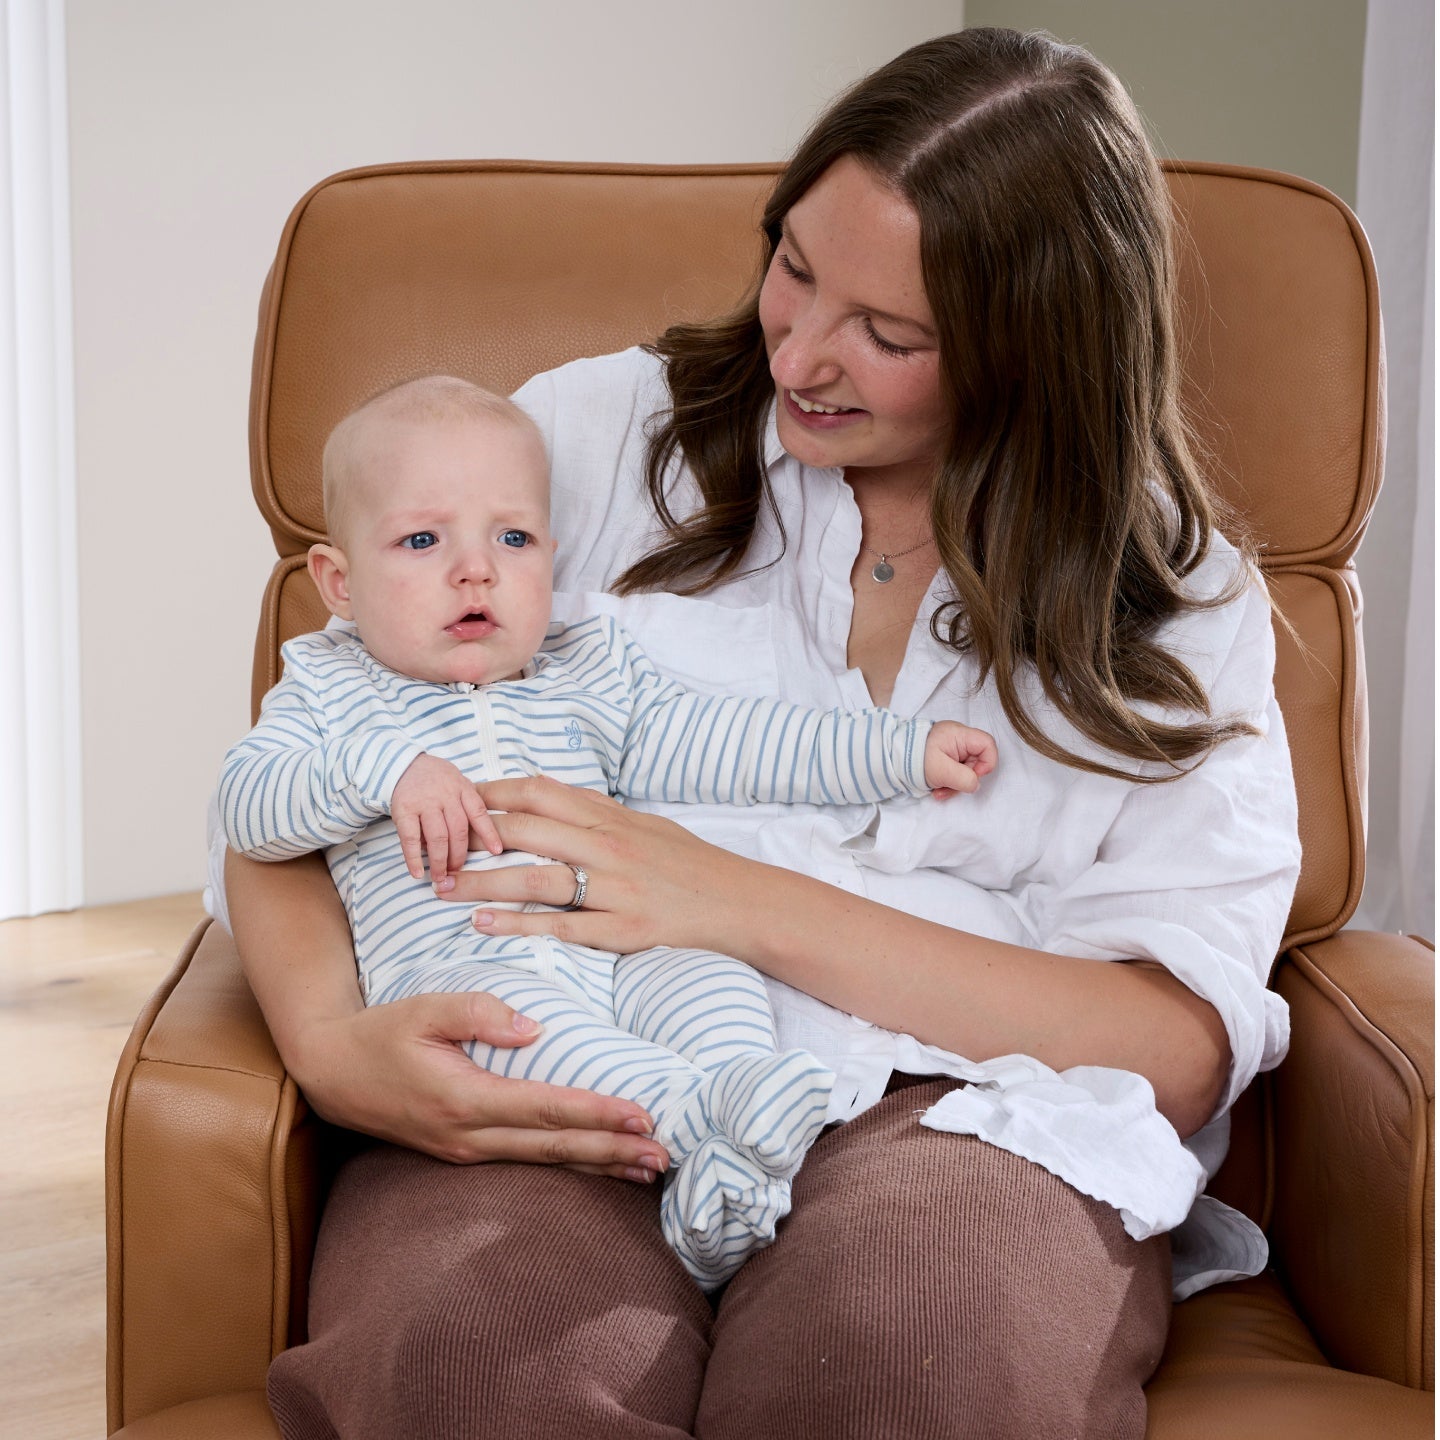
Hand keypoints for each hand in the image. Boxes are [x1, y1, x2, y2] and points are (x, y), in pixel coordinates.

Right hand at [293, 988, 669, 1177]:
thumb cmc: (381, 1033)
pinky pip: (528, 1162)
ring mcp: (466, 1153)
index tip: (641, 1117)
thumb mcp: (423, 1008)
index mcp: (462, 1099)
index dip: (596, 1114)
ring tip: (647, 1170)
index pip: (544, 1109)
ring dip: (599, 1166)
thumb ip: (477, 1012)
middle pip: (554, 1147)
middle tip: (664, 1154)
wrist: (331, 1073)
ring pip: (545, 1162)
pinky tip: (600, 1167)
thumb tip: (533, 1028)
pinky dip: (569, 1164)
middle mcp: (468, 1137)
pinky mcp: (464, 1154)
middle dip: (612, 1152)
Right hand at [392, 752, 500, 888]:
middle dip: (459, 855)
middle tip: (458, 871)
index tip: (496, 851)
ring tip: (440, 877)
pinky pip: (410, 838)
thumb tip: (483, 838)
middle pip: (458, 830)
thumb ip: (468, 804)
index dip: (489, 833)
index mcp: (462, 789)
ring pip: (437, 837)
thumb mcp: (458, 783)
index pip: (479, 813)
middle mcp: (445, 795)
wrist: (403, 765)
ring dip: (439, 861)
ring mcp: (424, 803)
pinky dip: (413, 858)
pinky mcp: (403, 810)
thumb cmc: (436, 780)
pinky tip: (417, 872)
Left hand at [448, 775, 748, 956]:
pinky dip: (519, 924)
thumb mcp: (644, 823)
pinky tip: (485, 924)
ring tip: (444, 890)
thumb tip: (543, 785)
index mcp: (611, 818)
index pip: (539, 793)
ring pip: (536, 878)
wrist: (738, 903)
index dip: (492, 793)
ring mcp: (616, 889)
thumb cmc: (687, 864)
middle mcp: (609, 847)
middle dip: (474, 838)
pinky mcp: (622, 930)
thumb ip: (593, 808)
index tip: (457, 799)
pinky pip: (562, 925)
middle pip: (527, 831)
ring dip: (484, 883)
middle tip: (436, 849)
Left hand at [923, 721, 997, 797]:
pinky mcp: (945, 757)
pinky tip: (936, 788)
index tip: (973, 776)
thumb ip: (964, 778)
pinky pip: (955, 771)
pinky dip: (948, 782)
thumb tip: (975, 785)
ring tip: (938, 791)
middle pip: (977, 760)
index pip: (988, 745)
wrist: (892, 758)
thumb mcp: (942, 771)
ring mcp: (952, 748)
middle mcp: (958, 739)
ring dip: (955, 785)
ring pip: (966, 769)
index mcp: (959, 735)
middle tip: (950, 787)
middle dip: (965, 779)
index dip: (987, 763)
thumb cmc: (916, 759)